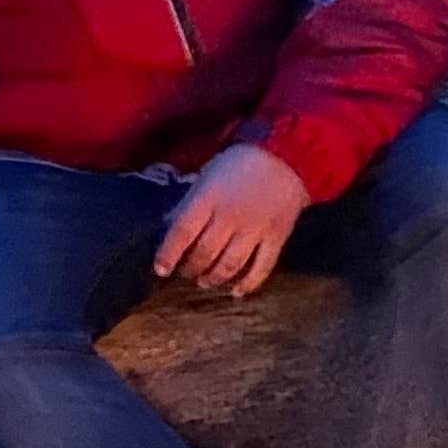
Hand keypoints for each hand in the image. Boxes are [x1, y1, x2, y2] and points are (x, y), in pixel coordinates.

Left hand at [155, 142, 309, 295]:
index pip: (181, 232)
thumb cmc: (240, 165)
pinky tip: (236, 292)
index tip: (160, 269)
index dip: (168, 254)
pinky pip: (261, 268)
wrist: (286, 156)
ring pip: (230, 265)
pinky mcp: (276, 237)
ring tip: (205, 281)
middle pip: (204, 253)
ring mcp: (255, 228)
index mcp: (209, 197)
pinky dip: (247, 284)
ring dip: (213, 278)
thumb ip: (190, 203)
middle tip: (185, 272)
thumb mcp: (207, 176)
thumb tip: (168, 228)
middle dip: (190, 268)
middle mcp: (230, 215)